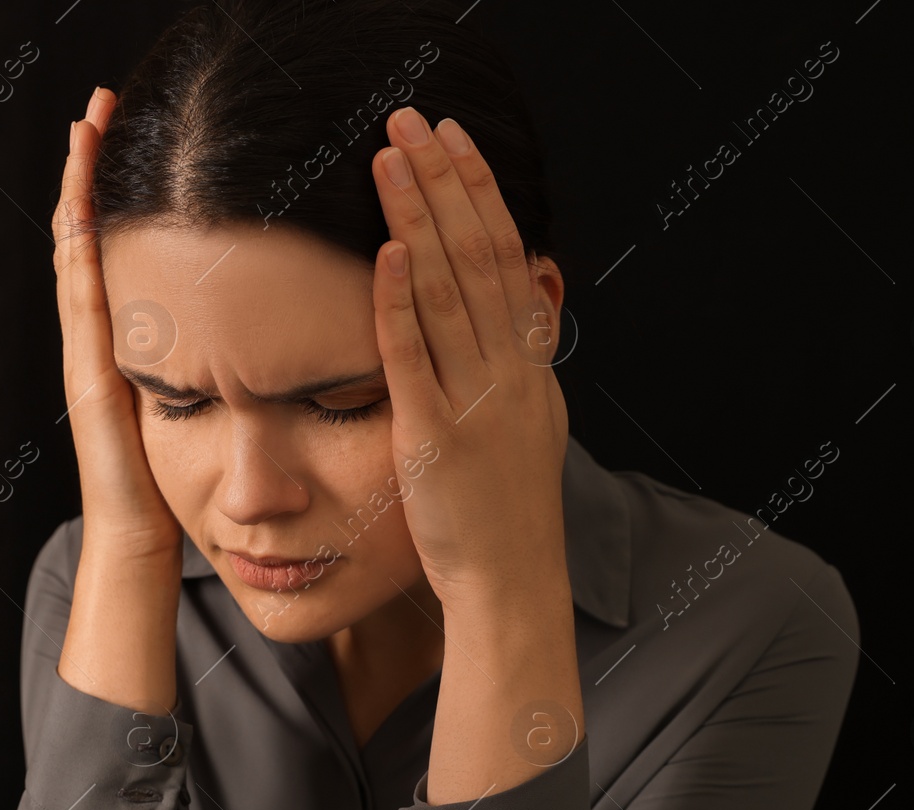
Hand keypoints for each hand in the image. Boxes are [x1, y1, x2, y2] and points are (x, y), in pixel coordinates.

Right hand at [54, 87, 182, 560]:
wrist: (140, 543)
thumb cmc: (173, 488)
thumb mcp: (194, 409)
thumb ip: (205, 368)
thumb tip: (248, 333)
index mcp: (125, 342)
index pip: (117, 251)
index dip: (118, 195)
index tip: (129, 139)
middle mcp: (98, 338)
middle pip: (89, 236)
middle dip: (93, 171)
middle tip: (102, 106)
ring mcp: (86, 352)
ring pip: (78, 253)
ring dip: (81, 189)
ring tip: (86, 128)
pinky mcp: (91, 374)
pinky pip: (84, 296)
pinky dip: (81, 246)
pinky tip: (84, 204)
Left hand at [368, 107, 570, 609]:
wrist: (513, 584)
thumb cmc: (507, 511)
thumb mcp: (530, 423)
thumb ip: (521, 359)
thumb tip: (530, 295)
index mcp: (529, 365)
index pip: (507, 257)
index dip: (480, 193)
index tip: (453, 142)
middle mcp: (510, 371)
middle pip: (479, 255)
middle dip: (444, 182)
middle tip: (412, 121)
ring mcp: (477, 402)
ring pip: (449, 291)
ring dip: (418, 218)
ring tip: (387, 160)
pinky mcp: (436, 437)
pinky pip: (416, 359)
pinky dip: (400, 304)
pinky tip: (383, 254)